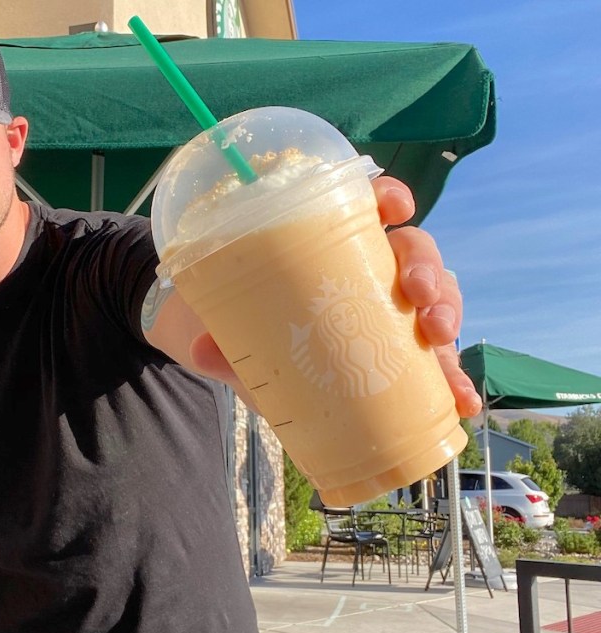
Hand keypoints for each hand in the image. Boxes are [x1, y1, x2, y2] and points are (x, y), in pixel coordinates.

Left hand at [188, 176, 482, 418]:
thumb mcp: (223, 329)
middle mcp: (365, 272)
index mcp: (327, 246)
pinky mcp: (394, 356)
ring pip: (434, 301)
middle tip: (418, 297)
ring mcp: (384, 313)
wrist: (237, 358)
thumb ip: (218, 341)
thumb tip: (205, 351)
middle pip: (414, 254)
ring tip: (441, 345)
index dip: (388, 199)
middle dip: (428, 271)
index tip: (395, 208)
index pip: (367, 206)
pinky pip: (431, 361)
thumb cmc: (231, 321)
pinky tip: (461, 401)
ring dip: (447, 317)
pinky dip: (451, 379)